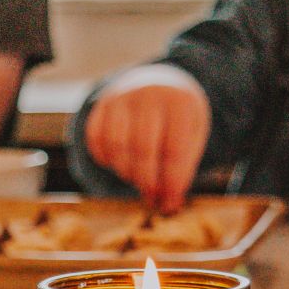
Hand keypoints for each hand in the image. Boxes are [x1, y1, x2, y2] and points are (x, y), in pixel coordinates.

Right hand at [84, 84, 210, 212]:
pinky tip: (117, 164)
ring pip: (116, 146)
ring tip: (138, 178)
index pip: (174, 151)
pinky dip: (104, 158)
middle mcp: (149, 95)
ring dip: (125, 171)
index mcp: (180, 103)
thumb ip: (183, 169)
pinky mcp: (103, 103)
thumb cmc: (179, 118)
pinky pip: (95, 138)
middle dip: (146, 181)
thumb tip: (169, 205)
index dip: (170, 182)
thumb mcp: (193, 136)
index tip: (169, 202)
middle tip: (151, 196)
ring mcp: (123, 97)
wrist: (161, 83)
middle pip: (142, 149)